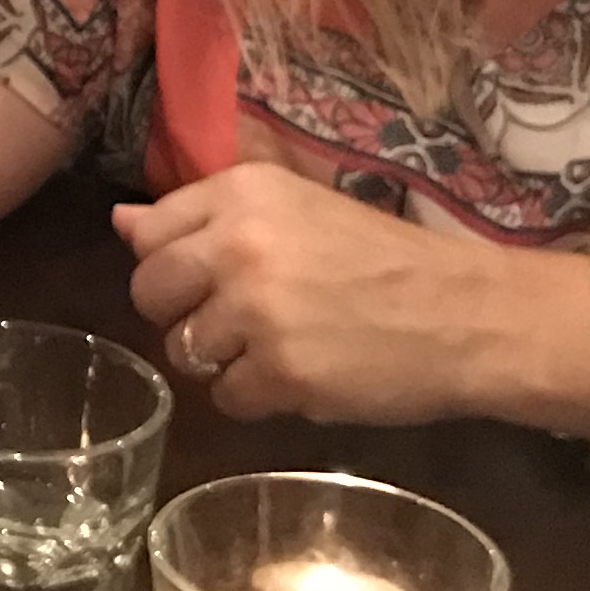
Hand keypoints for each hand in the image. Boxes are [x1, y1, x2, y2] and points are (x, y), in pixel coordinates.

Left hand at [114, 160, 522, 425]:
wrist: (468, 314)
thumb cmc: (383, 260)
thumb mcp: (294, 210)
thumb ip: (205, 218)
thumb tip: (121, 222)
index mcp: (243, 192)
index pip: (150, 232)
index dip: (173, 264)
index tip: (211, 276)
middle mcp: (239, 244)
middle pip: (149, 292)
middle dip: (183, 314)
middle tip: (238, 321)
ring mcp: (257, 311)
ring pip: (184, 351)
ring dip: (223, 360)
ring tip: (280, 347)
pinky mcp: (281, 373)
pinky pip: (226, 398)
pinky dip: (257, 398)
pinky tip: (300, 377)